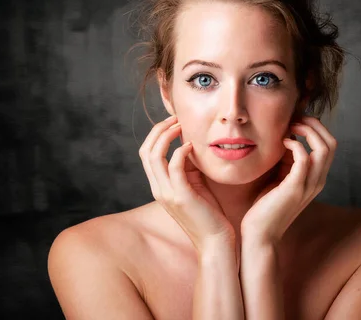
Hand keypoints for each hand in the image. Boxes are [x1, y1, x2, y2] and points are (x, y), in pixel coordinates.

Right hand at [139, 115, 235, 253]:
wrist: (215, 242)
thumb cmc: (209, 214)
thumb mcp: (195, 185)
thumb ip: (188, 167)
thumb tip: (190, 145)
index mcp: (159, 186)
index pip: (147, 153)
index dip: (156, 134)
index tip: (174, 121)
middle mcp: (158, 189)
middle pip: (145, 151)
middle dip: (158, 130)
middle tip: (175, 118)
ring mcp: (167, 193)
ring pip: (153, 156)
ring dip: (166, 136)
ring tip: (181, 126)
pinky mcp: (181, 196)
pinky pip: (173, 166)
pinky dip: (180, 151)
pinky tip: (191, 145)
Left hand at [240, 116, 336, 244]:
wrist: (260, 234)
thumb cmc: (266, 206)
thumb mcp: (280, 178)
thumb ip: (287, 161)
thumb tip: (286, 137)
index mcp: (316, 178)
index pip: (329, 145)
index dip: (316, 128)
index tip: (296, 120)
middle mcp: (318, 180)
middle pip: (331, 143)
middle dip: (315, 125)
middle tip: (295, 119)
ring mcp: (309, 185)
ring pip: (324, 148)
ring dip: (307, 131)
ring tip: (290, 127)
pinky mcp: (295, 188)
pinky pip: (304, 158)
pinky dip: (296, 144)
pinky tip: (283, 143)